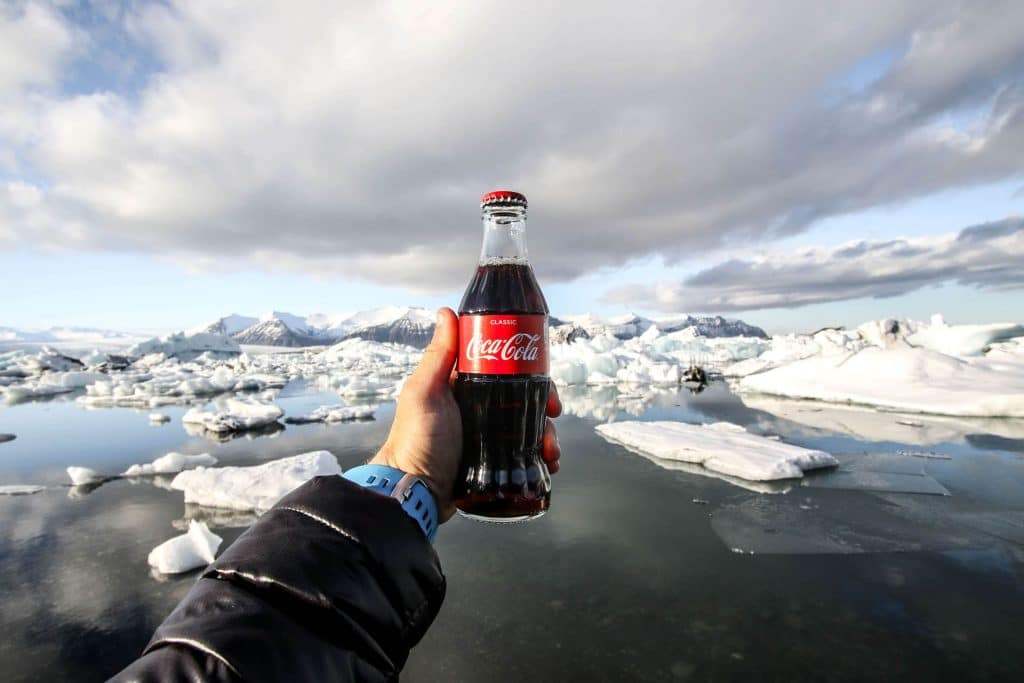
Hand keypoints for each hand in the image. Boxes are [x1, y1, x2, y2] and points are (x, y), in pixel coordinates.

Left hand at [371, 307, 561, 521]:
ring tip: (551, 449)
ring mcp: (487, 435)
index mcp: (462, 385)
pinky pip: (525, 453)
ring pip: (528, 425)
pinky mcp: (494, 460)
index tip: (543, 374)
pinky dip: (541, 455)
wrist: (415, 493)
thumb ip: (438, 356)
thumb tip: (447, 311)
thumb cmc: (416, 439)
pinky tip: (548, 462)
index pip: (503, 365)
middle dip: (544, 402)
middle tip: (554, 412)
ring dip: (547, 433)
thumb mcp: (425, 393)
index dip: (527, 366)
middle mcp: (477, 406)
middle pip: (522, 395)